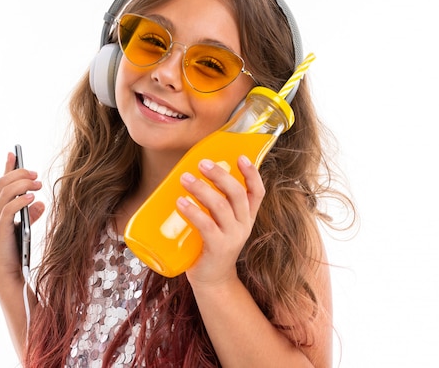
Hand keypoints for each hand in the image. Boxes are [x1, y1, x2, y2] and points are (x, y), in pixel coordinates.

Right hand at [0, 152, 44, 283]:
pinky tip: (32, 198)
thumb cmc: (17, 249)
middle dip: (19, 173)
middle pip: (3, 182)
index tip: (13, 152)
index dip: (6, 167)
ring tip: (37, 184)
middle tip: (36, 175)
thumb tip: (41, 202)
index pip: (1, 182)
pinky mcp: (1, 229)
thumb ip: (30, 213)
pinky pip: (8, 208)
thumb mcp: (25, 227)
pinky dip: (20, 200)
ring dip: (22, 184)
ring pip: (5, 191)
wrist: (10, 273)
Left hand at [178, 156, 264, 286]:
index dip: (251, 173)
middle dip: (219, 175)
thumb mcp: (220, 223)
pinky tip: (181, 202)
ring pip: (220, 207)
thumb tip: (190, 175)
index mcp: (247, 216)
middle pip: (236, 194)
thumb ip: (214, 203)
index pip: (257, 191)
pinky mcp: (217, 248)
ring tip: (185, 178)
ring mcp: (232, 237)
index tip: (240, 157)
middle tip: (202, 163)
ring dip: (201, 189)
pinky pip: (207, 226)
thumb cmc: (211, 245)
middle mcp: (243, 225)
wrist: (213, 280)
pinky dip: (193, 212)